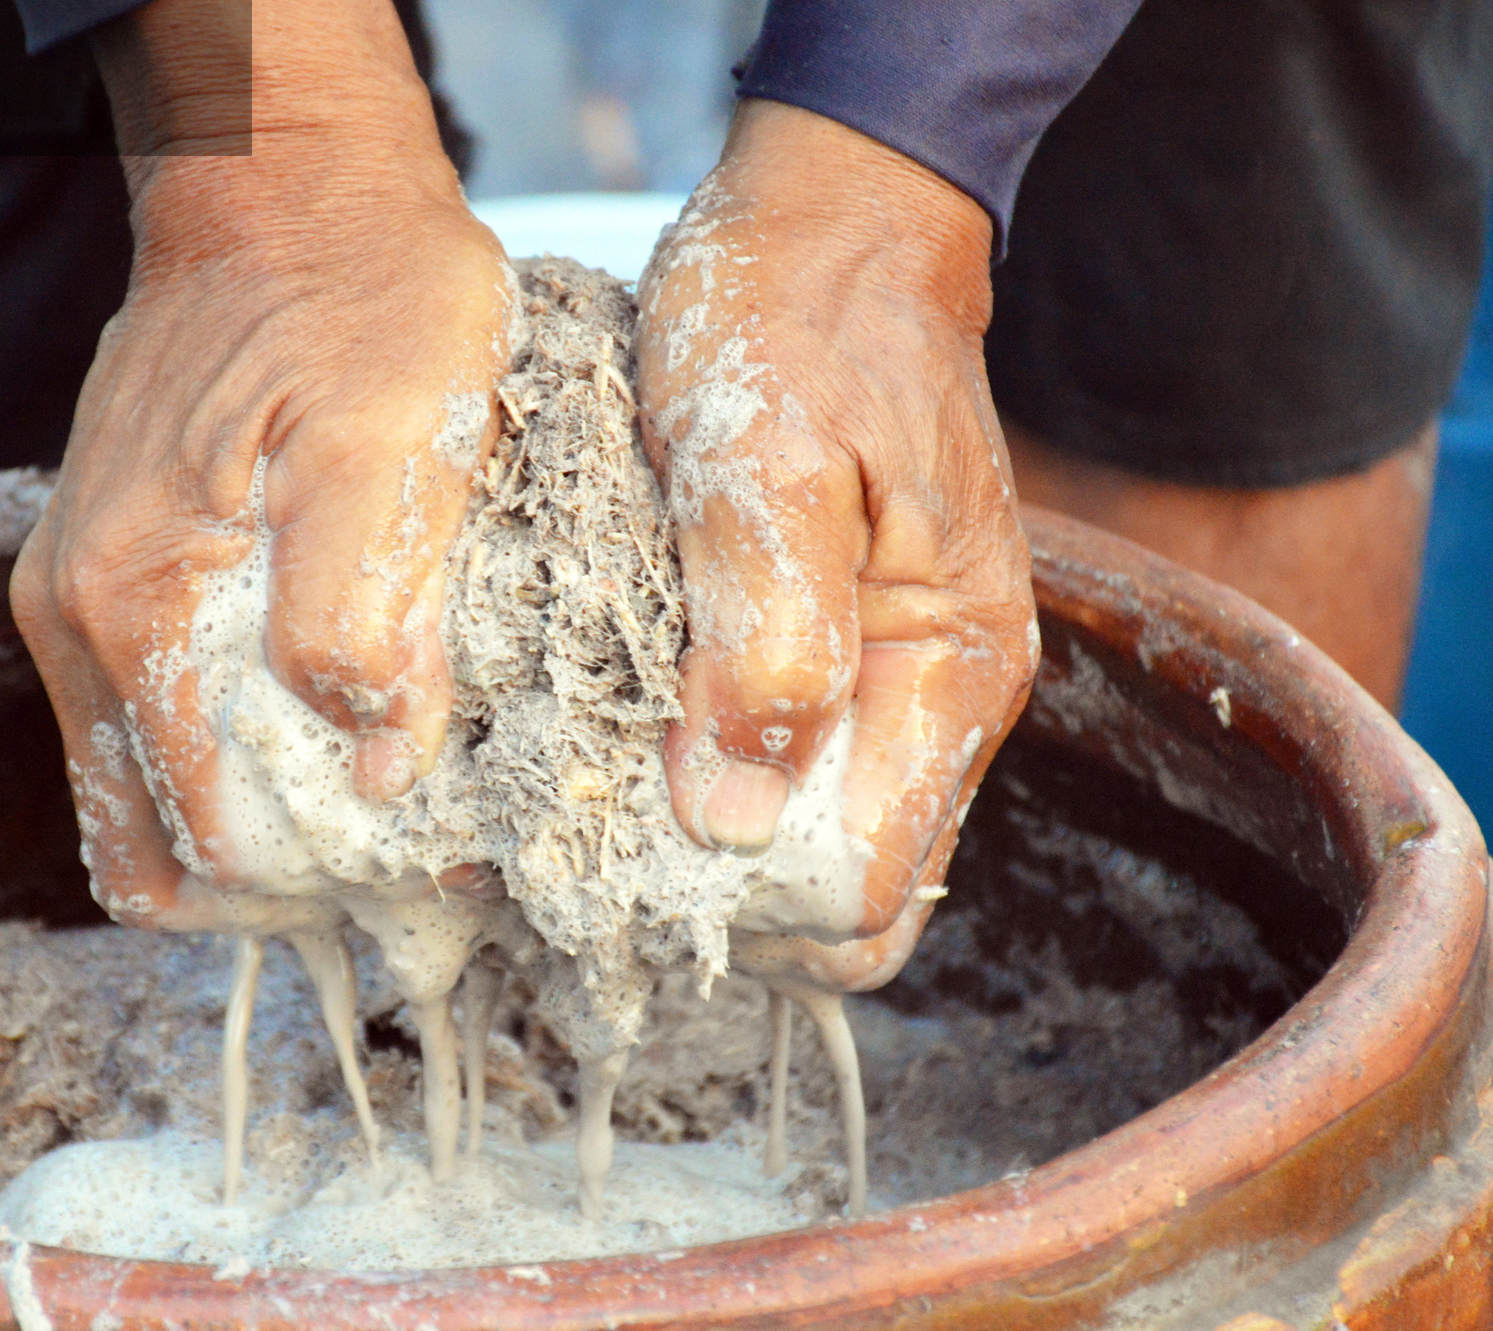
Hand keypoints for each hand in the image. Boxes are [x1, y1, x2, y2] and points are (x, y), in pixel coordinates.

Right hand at [9, 0, 510, 924]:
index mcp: (138, 604)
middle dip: (283, 888)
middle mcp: (77, 619)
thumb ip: (369, 618)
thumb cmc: (361, 300)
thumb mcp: (400, 444)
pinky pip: (138, 727)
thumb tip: (375, 772)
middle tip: (407, 874)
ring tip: (373, 827)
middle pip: (155, 847)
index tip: (444, 874)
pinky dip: (219, 769)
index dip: (333, 885)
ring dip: (249, 841)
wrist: (283, 188)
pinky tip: (317, 748)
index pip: (213, 839)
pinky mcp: (102, 574)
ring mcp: (76, 598)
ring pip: (136, 798)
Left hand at [635, 100, 1037, 941]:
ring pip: (805, 841)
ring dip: (700, 839)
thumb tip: (730, 826)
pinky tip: (622, 734)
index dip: (741, 901)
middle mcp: (936, 702)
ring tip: (592, 784)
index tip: (621, 849)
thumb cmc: (798, 321)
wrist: (831, 225)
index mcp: (945, 674)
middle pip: (838, 895)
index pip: (859, 891)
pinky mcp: (841, 651)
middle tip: (589, 837)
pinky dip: (703, 776)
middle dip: (719, 896)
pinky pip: (782, 767)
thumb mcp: (769, 464)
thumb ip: (765, 642)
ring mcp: (891, 681)